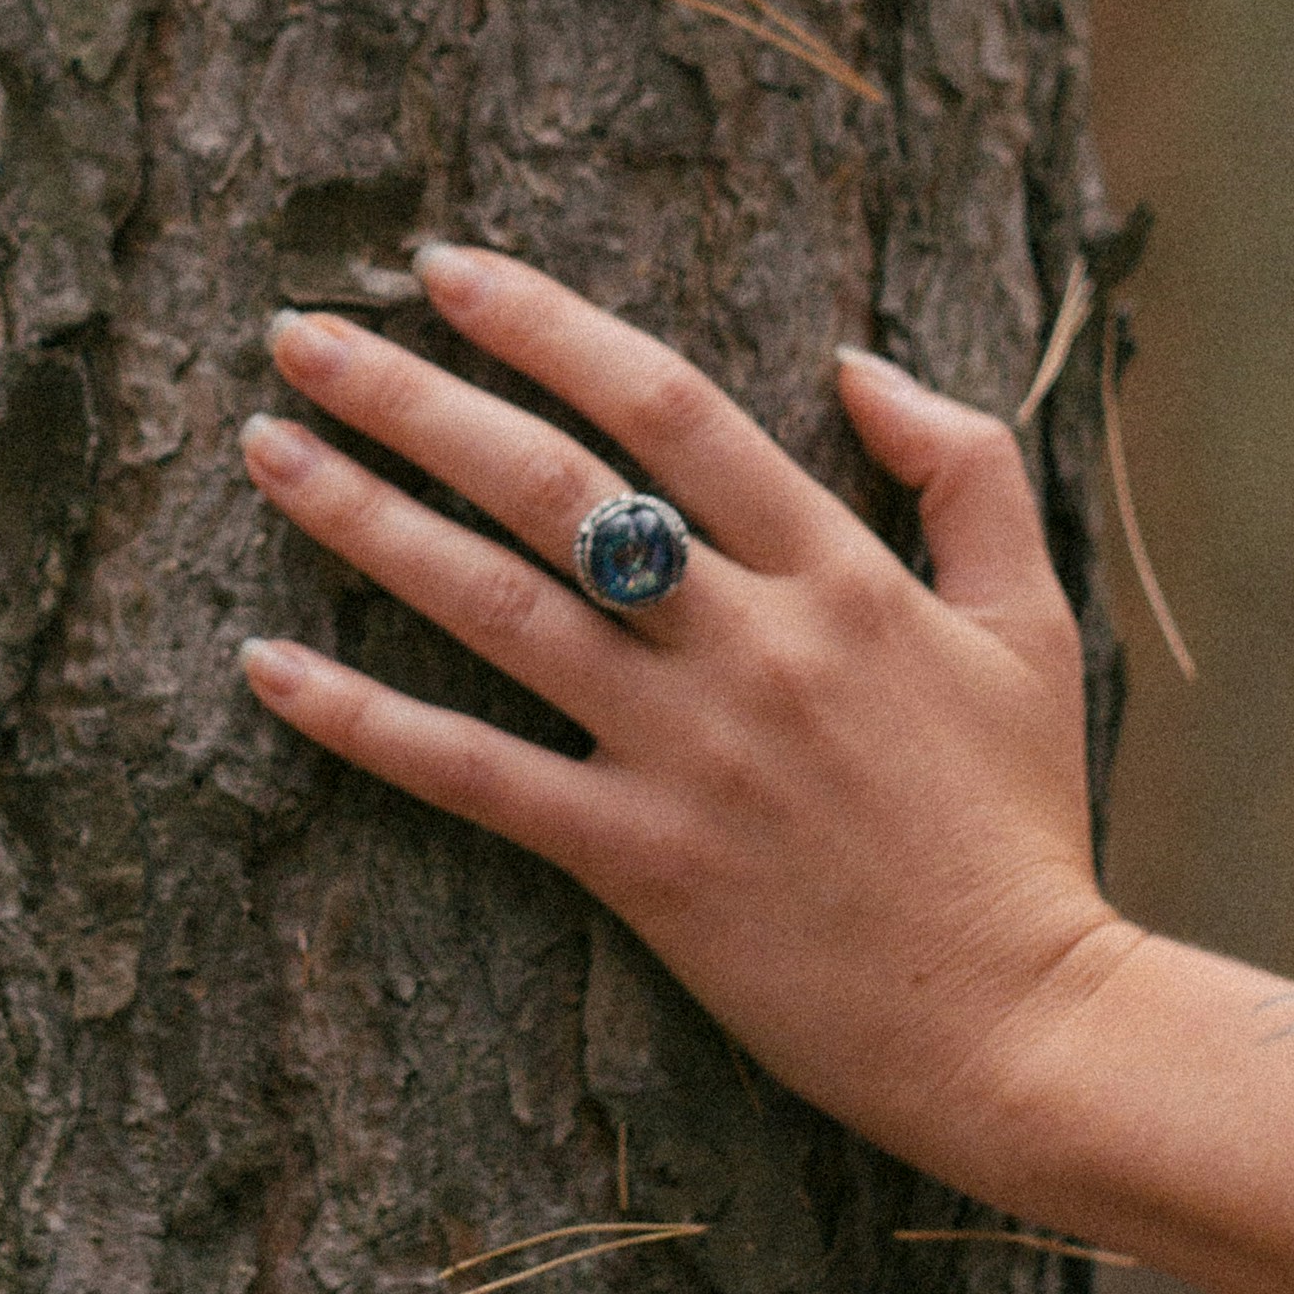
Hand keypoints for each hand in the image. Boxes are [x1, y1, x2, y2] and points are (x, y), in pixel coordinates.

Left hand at [237, 242, 1128, 1190]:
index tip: (444, 270)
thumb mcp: (1029, 624)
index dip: (546, 326)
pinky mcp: (639, 862)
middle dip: (412, 396)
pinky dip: (363, 718)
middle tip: (300, 336)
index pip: (668, 405)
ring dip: (364, 519)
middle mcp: (749, 643)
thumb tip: (855, 365)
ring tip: (265, 450)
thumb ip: (964, 471)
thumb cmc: (1022, 825)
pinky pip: (473, 775)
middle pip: (552, 483)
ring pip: (493, 605)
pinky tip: (268, 665)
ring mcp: (685, 752)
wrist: (1026, 1023)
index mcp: (840, 572)